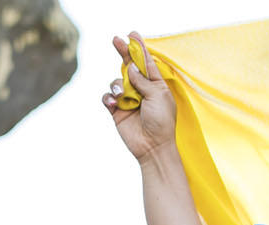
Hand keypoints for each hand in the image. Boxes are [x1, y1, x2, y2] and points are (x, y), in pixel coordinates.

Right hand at [102, 33, 177, 161]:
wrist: (152, 146)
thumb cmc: (161, 121)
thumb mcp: (157, 96)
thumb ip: (143, 80)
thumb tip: (130, 67)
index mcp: (155, 84)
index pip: (146, 62)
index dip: (139, 48)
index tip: (132, 34)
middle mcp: (141, 89)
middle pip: (129, 66)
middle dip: (123, 53)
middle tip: (116, 40)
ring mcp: (128, 99)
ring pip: (116, 81)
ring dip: (117, 84)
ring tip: (121, 94)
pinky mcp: (117, 110)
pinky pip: (107, 97)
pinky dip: (108, 97)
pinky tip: (113, 102)